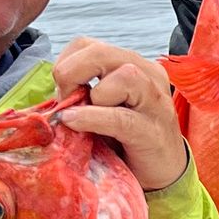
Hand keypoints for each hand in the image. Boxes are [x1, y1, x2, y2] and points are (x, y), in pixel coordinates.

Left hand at [52, 38, 188, 192]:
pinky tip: (75, 123)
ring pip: (125, 75)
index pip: (88, 44)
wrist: (162, 174)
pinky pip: (121, 117)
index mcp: (131, 64)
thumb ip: (81, 97)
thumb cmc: (127, 140)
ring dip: (94, 96)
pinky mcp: (153, 131)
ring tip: (82, 116)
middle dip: (72, 72)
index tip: (61, 90)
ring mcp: (155, 102)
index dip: (66, 63)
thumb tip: (55, 94)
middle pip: (103, 52)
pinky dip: (93, 118)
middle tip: (64, 100)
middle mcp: (147, 75)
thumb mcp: (101, 110)